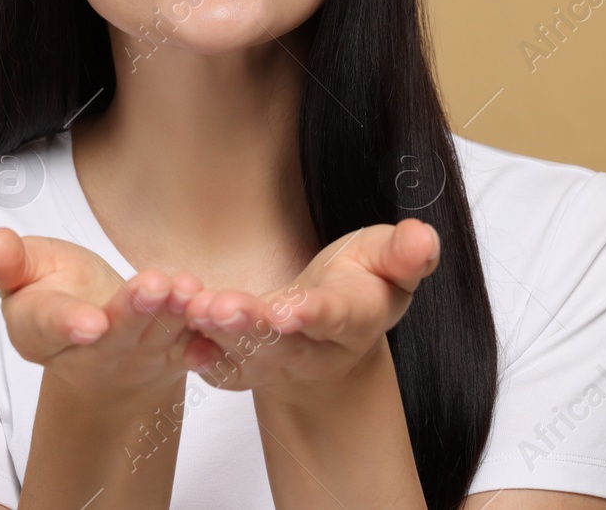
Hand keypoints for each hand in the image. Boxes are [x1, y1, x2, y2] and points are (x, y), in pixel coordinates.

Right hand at [0, 226, 207, 399]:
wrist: (94, 329)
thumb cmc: (54, 288)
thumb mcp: (23, 269)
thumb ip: (4, 262)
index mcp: (39, 330)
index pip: (49, 327)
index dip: (69, 324)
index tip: (90, 323)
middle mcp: (88, 351)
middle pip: (112, 335)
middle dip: (134, 312)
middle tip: (155, 286)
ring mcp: (133, 356)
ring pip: (155, 335)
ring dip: (173, 315)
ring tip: (186, 287)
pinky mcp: (170, 352)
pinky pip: (192, 342)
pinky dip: (206, 333)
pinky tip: (221, 314)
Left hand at [178, 217, 439, 394]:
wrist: (333, 327)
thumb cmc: (362, 280)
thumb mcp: (389, 259)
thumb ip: (405, 252)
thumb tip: (425, 238)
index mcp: (355, 318)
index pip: (336, 317)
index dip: (313, 314)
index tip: (289, 309)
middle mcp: (315, 349)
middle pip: (282, 344)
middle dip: (251, 327)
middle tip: (220, 307)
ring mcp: (277, 362)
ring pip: (246, 357)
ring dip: (217, 336)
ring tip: (194, 309)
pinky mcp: (245, 365)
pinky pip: (221, 367)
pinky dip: (199, 354)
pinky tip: (179, 337)